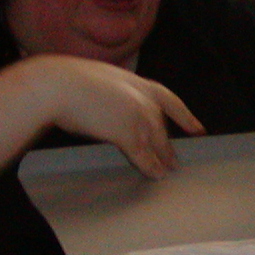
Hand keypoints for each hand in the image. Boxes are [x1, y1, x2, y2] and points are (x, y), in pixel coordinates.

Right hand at [24, 55, 203, 177]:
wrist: (57, 84)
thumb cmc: (67, 80)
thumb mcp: (100, 79)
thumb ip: (114, 93)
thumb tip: (112, 108)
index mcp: (137, 81)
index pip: (169, 99)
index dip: (185, 115)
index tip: (197, 128)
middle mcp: (143, 98)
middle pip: (162, 127)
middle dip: (168, 146)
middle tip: (175, 161)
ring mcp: (138, 116)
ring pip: (157, 143)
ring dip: (163, 160)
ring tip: (168, 172)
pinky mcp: (128, 134)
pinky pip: (144, 156)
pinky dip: (150, 167)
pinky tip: (155, 175)